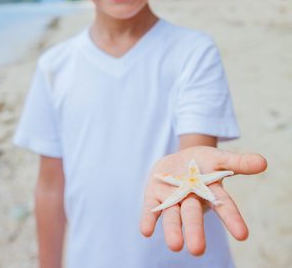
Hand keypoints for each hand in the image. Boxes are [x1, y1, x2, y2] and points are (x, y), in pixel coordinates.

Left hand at [140, 147, 266, 255]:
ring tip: (174, 246)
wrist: (179, 160)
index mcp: (210, 192)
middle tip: (197, 250)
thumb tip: (263, 161)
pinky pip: (151, 209)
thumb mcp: (219, 158)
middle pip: (193, 216)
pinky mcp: (154, 196)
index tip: (243, 235)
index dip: (232, 219)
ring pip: (172, 216)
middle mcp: (191, 200)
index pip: (223, 206)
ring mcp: (172, 199)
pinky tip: (146, 231)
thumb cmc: (202, 162)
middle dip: (195, 231)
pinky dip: (149, 219)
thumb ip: (239, 162)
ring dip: (173, 230)